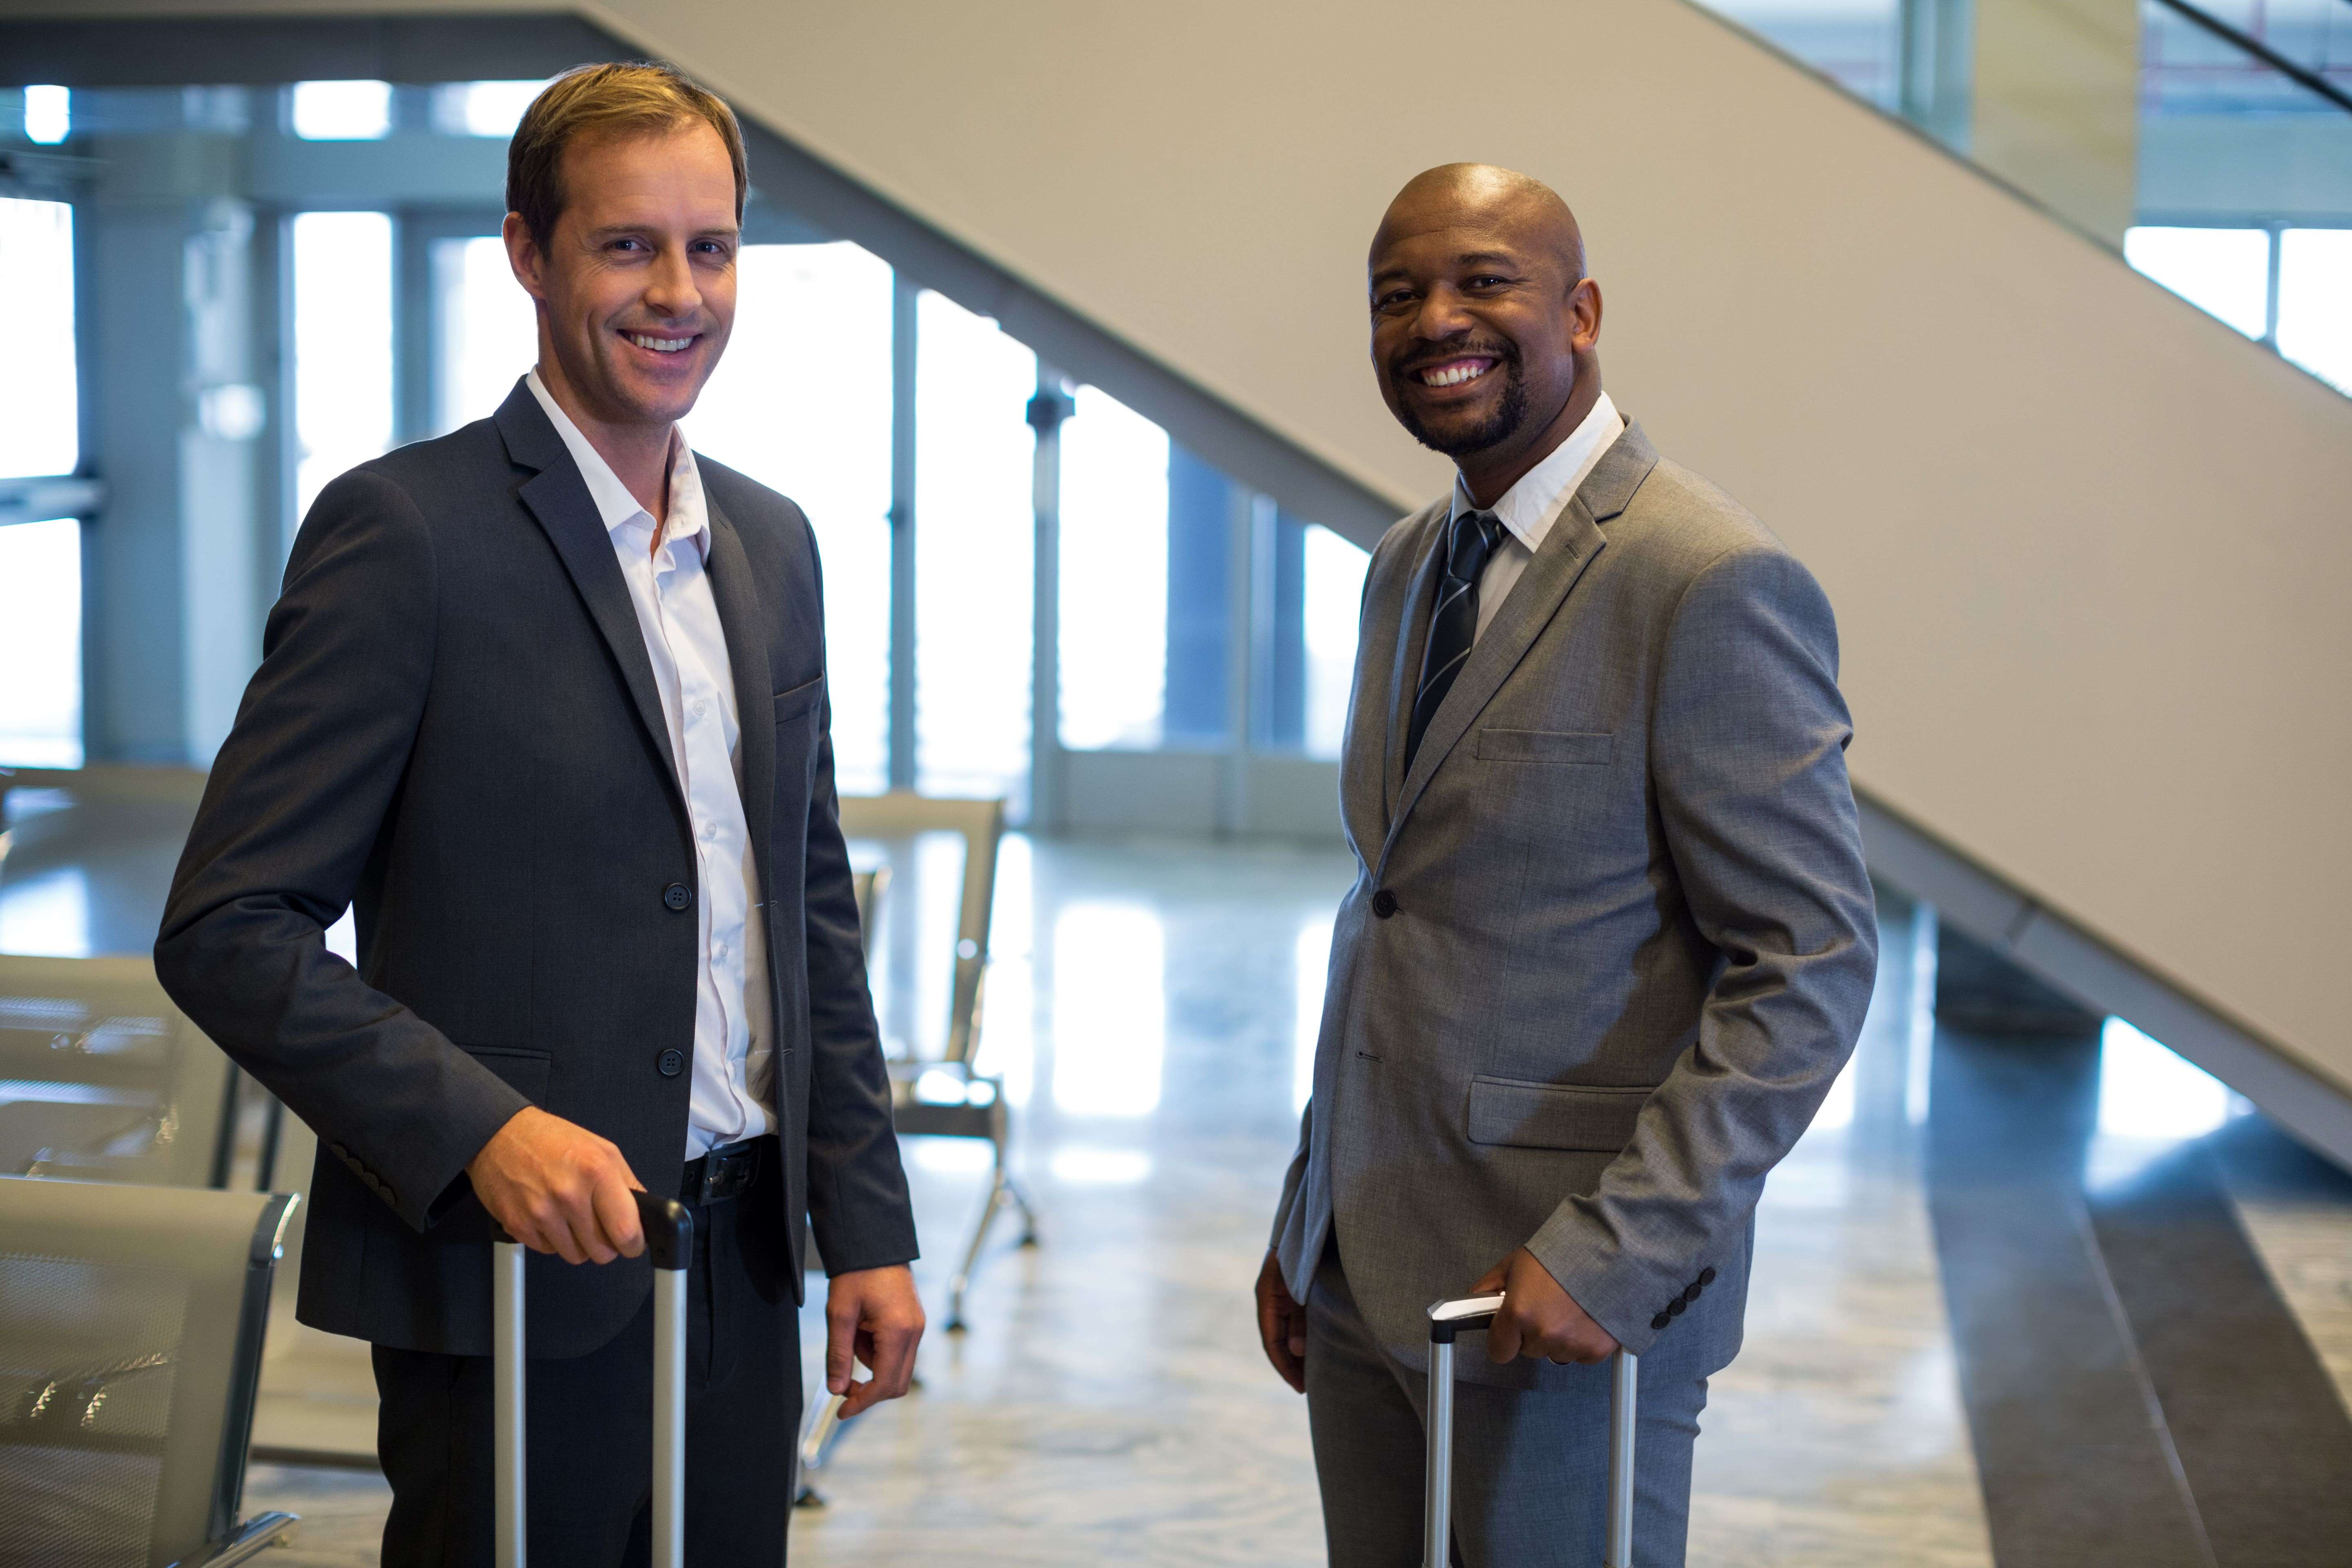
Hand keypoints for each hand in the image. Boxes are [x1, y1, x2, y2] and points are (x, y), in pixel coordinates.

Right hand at [466, 1107, 644, 1265]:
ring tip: (572, 1217)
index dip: (633, 1244)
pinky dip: (553, 1240)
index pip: (625, 1231)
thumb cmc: (553, 1140)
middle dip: (606, 1244)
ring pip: (575, 1256)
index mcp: (596, 1171)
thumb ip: (627, 1183)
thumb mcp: (602, 1149)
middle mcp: (569, 1195)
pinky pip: (548, 1251)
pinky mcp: (518, 1226)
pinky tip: (550, 1216)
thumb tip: (644, 1214)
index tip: (632, 1243)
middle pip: (601, 1252)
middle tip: (600, 1227)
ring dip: (579, 1244)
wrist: (499, 1135)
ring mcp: (541, 1213)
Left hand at [827, 1265, 923, 1416]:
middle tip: (842, 1382)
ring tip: (851, 1334)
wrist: (874, 1242)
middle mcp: (914, 1332)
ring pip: (896, 1367)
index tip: (841, 1411)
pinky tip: (862, 1329)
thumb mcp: (839, 1314)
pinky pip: (897, 1351)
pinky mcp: (913, 1322)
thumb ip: (838, 1355)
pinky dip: (876, 1351)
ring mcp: (917, 1327)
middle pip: (896, 1383)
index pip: (884, 1383)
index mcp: (898, 1331)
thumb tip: (836, 1389)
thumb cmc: (856, 1274)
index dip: (862, 1402)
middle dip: (868, 1389)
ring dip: (870, 1365)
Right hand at [1255, 1249, 1306, 1392]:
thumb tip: (1297, 1352)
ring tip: (1312, 1376)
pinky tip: (1313, 1351)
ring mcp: (1281, 1297)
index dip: (1285, 1366)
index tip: (1300, 1387)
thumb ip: (1299, 1317)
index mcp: (1266, 1297)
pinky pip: (1294, 1322)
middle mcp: (1270, 1300)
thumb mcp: (1301, 1285)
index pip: (1272, 1342)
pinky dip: (1302, 1339)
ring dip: (1297, 1354)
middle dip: (1291, 1365)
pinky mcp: (1292, 1294)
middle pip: (1278, 1341)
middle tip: (1308, 1388)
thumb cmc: (1304, 1250)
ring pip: (1286, 1333)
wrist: (1308, 1222)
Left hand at [1471, 1248, 1619, 1365]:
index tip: (1509, 1330)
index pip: (1498, 1351)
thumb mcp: (1515, 1262)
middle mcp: (1543, 1333)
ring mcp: (1571, 1344)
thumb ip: (1490, 1286)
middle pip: (1528, 1350)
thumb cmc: (1563, 1252)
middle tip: (1546, 1306)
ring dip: (1558, 1338)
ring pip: (1555, 1354)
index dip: (1503, 1339)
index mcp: (1518, 1312)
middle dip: (1533, 1332)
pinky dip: (1582, 1341)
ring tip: (1568, 1307)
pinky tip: (1585, 1317)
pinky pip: (1580, 1356)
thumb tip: (1474, 1302)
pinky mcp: (1596, 1349)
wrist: (1609, 1251)